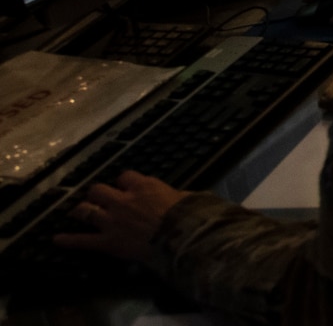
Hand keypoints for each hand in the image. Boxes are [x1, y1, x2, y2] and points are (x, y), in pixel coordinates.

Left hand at [54, 172, 186, 262]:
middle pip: (99, 190)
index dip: (124, 181)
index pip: (126, 176)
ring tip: (76, 212)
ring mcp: (112, 221)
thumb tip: (181, 196)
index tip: (125, 185)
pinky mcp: (107, 242)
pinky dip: (69, 240)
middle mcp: (123, 200)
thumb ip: (176, 195)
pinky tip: (57, 239)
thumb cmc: (189, 215)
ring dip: (80, 211)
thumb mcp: (188, 197)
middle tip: (97, 199)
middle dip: (96, 194)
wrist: (181, 237)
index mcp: (144, 186)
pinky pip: (83, 240)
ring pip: (86, 210)